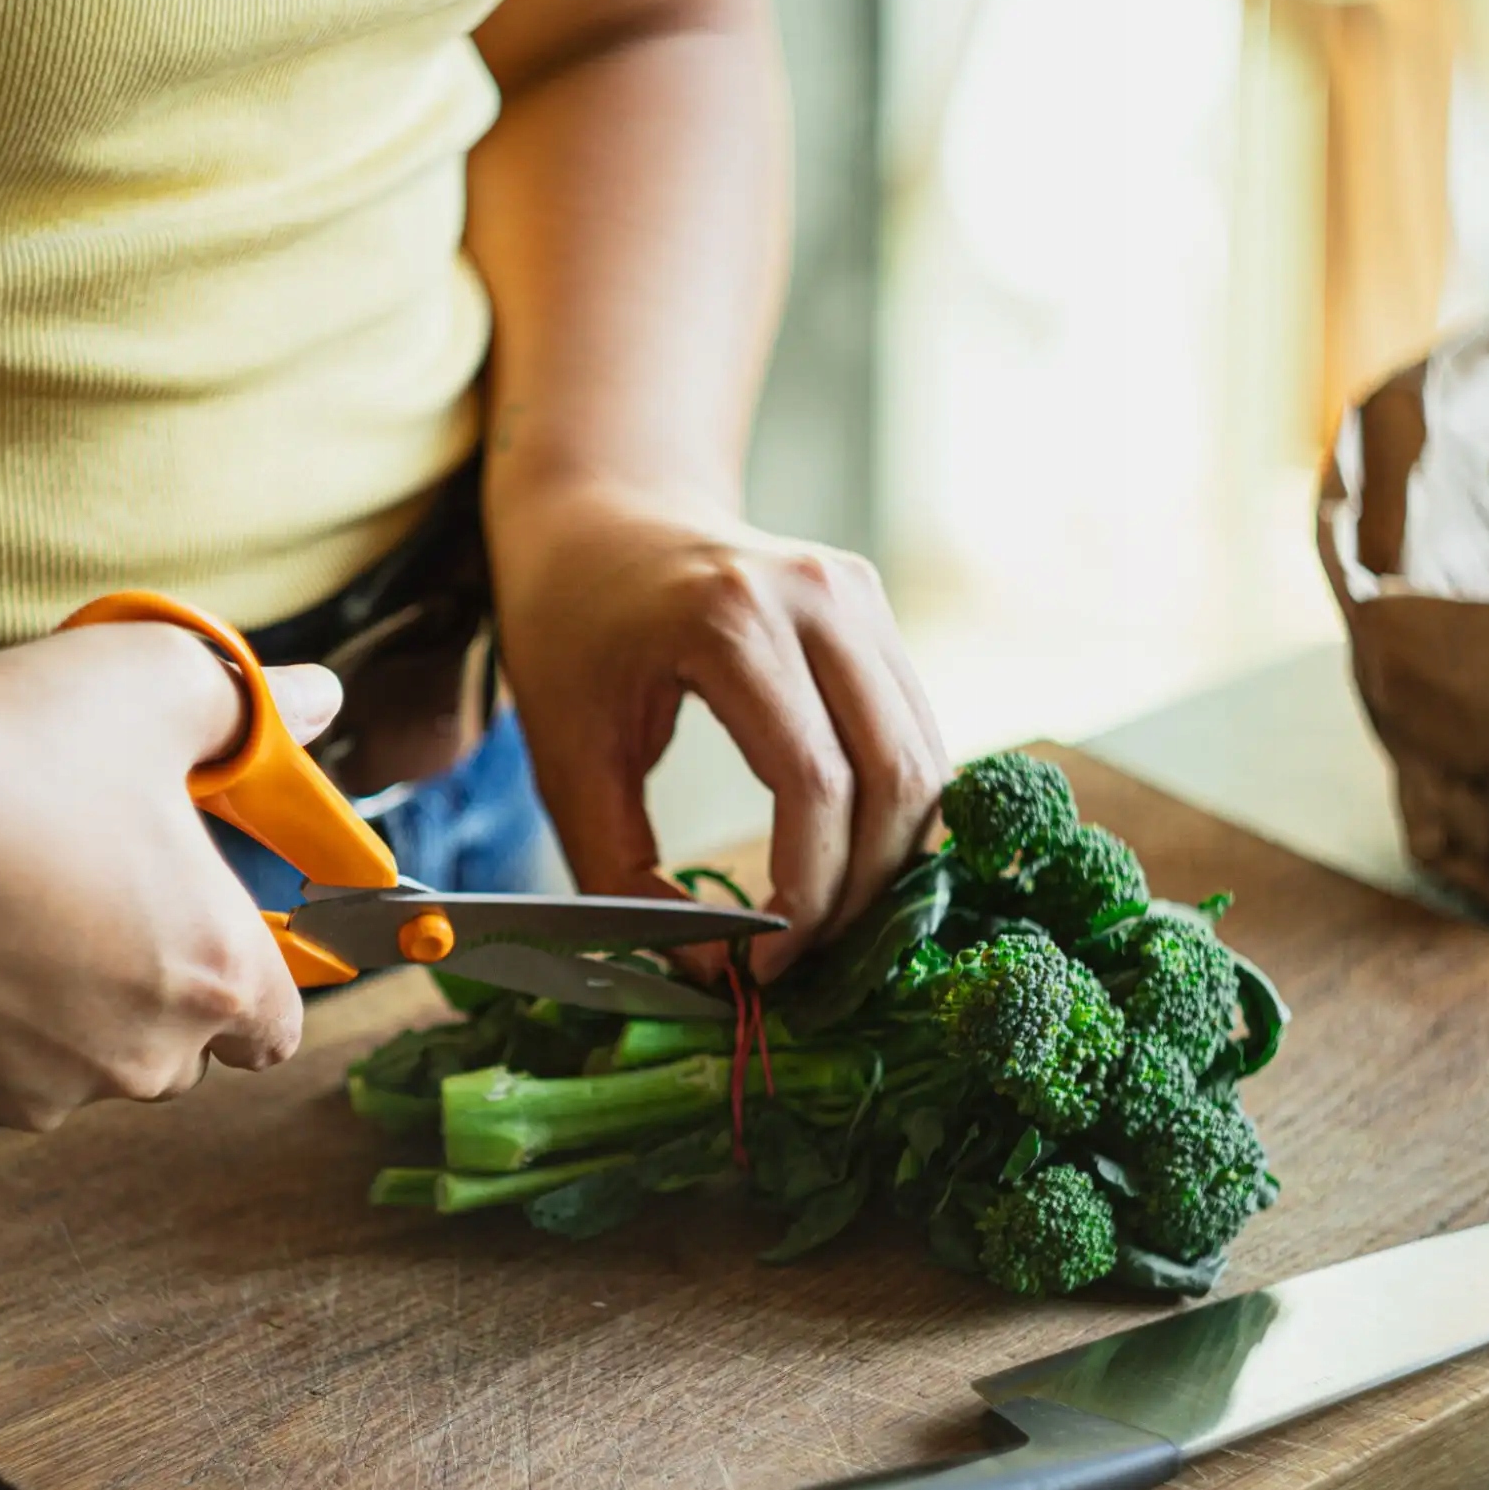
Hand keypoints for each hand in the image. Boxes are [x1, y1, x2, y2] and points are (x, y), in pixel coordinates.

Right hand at [0, 623, 341, 1131]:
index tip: (212, 939)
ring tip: (2, 905)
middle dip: (149, 991)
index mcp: (215, 972)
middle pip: (175, 1050)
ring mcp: (37, 1089)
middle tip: (92, 898)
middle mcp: (142, 1056)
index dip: (252, 986)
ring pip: (74, 1064)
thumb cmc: (4, 753)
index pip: (276, 1031)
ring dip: (59, 1011)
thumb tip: (316, 700)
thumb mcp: (158, 683)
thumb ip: (253, 704)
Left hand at [491, 480, 947, 979]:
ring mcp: (859, 593)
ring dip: (888, 863)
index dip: (805, 895)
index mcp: (729, 617)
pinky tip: (842, 866)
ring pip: (924, 763)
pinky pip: (915, 735)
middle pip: (894, 778)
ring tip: (823, 926)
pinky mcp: (877, 609)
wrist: (601, 513)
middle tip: (802, 962)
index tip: (762, 967)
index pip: (814, 784)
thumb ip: (622, 874)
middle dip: (859, 894)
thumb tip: (711, 975)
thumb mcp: (564, 759)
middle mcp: (817, 593)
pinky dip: (892, 816)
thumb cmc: (568, 633)